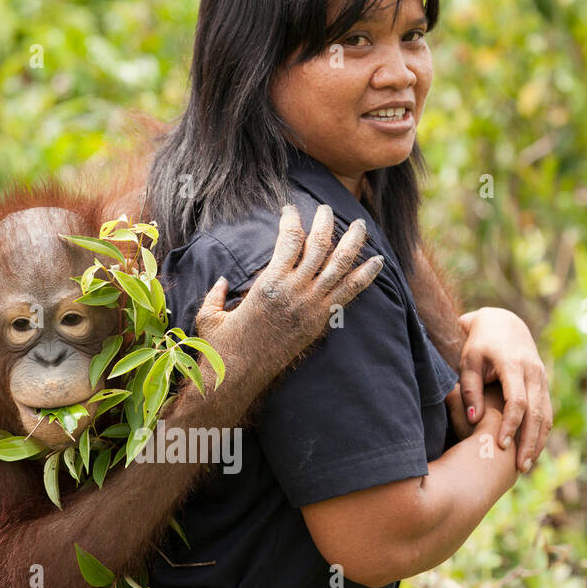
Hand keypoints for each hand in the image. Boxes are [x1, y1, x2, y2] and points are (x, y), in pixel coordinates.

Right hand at [195, 204, 381, 391]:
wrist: (237, 378)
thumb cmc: (220, 347)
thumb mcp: (209, 315)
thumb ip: (216, 294)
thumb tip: (223, 281)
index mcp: (268, 283)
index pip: (289, 239)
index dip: (291, 220)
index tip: (290, 210)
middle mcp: (293, 291)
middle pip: (318, 246)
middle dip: (324, 222)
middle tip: (325, 209)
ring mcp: (310, 307)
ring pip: (339, 265)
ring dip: (352, 242)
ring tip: (360, 225)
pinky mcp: (319, 323)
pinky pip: (348, 293)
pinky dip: (365, 276)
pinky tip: (378, 261)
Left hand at [458, 308, 551, 472]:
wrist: (503, 324)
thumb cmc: (479, 345)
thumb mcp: (468, 361)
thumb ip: (470, 389)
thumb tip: (475, 419)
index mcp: (514, 364)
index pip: (518, 401)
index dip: (510, 425)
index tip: (500, 445)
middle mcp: (533, 372)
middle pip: (537, 413)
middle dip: (528, 441)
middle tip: (518, 467)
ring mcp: (542, 378)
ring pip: (546, 415)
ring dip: (537, 441)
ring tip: (525, 466)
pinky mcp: (544, 384)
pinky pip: (547, 412)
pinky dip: (541, 433)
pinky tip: (531, 451)